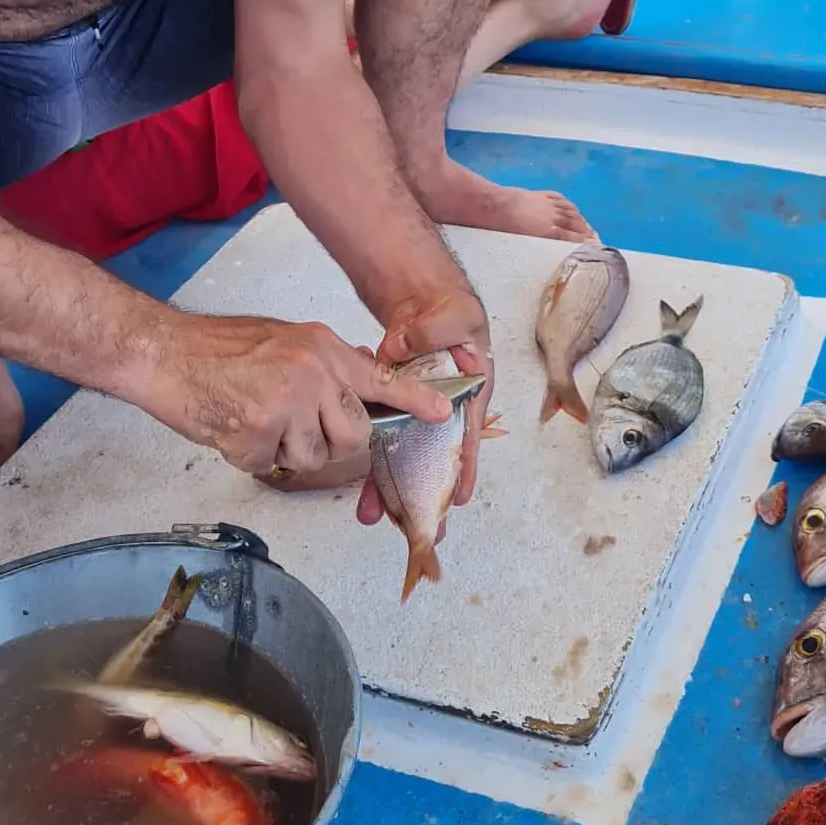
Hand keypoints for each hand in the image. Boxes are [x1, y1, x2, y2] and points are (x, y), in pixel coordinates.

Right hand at [140, 309, 453, 479]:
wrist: (164, 353)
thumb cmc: (217, 348)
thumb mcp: (284, 339)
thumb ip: (322, 365)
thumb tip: (354, 389)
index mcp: (322, 346)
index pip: (380, 379)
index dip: (414, 401)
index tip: (442, 413)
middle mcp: (313, 372)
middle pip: (354, 435)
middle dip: (332, 445)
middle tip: (296, 431)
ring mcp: (288, 401)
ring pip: (314, 457)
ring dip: (287, 453)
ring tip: (255, 421)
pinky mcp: (260, 431)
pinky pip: (274, 465)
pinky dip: (253, 457)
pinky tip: (234, 429)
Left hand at [356, 284, 494, 527]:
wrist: (421, 296)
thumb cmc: (450, 308)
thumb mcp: (453, 315)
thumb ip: (434, 331)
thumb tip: (402, 347)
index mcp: (468, 394)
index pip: (467, 436)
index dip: (463, 469)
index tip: (458, 498)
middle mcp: (441, 409)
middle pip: (432, 457)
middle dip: (425, 494)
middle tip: (421, 528)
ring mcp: (413, 410)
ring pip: (402, 452)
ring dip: (389, 483)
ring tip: (375, 515)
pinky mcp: (388, 404)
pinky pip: (378, 433)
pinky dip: (367, 454)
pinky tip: (357, 482)